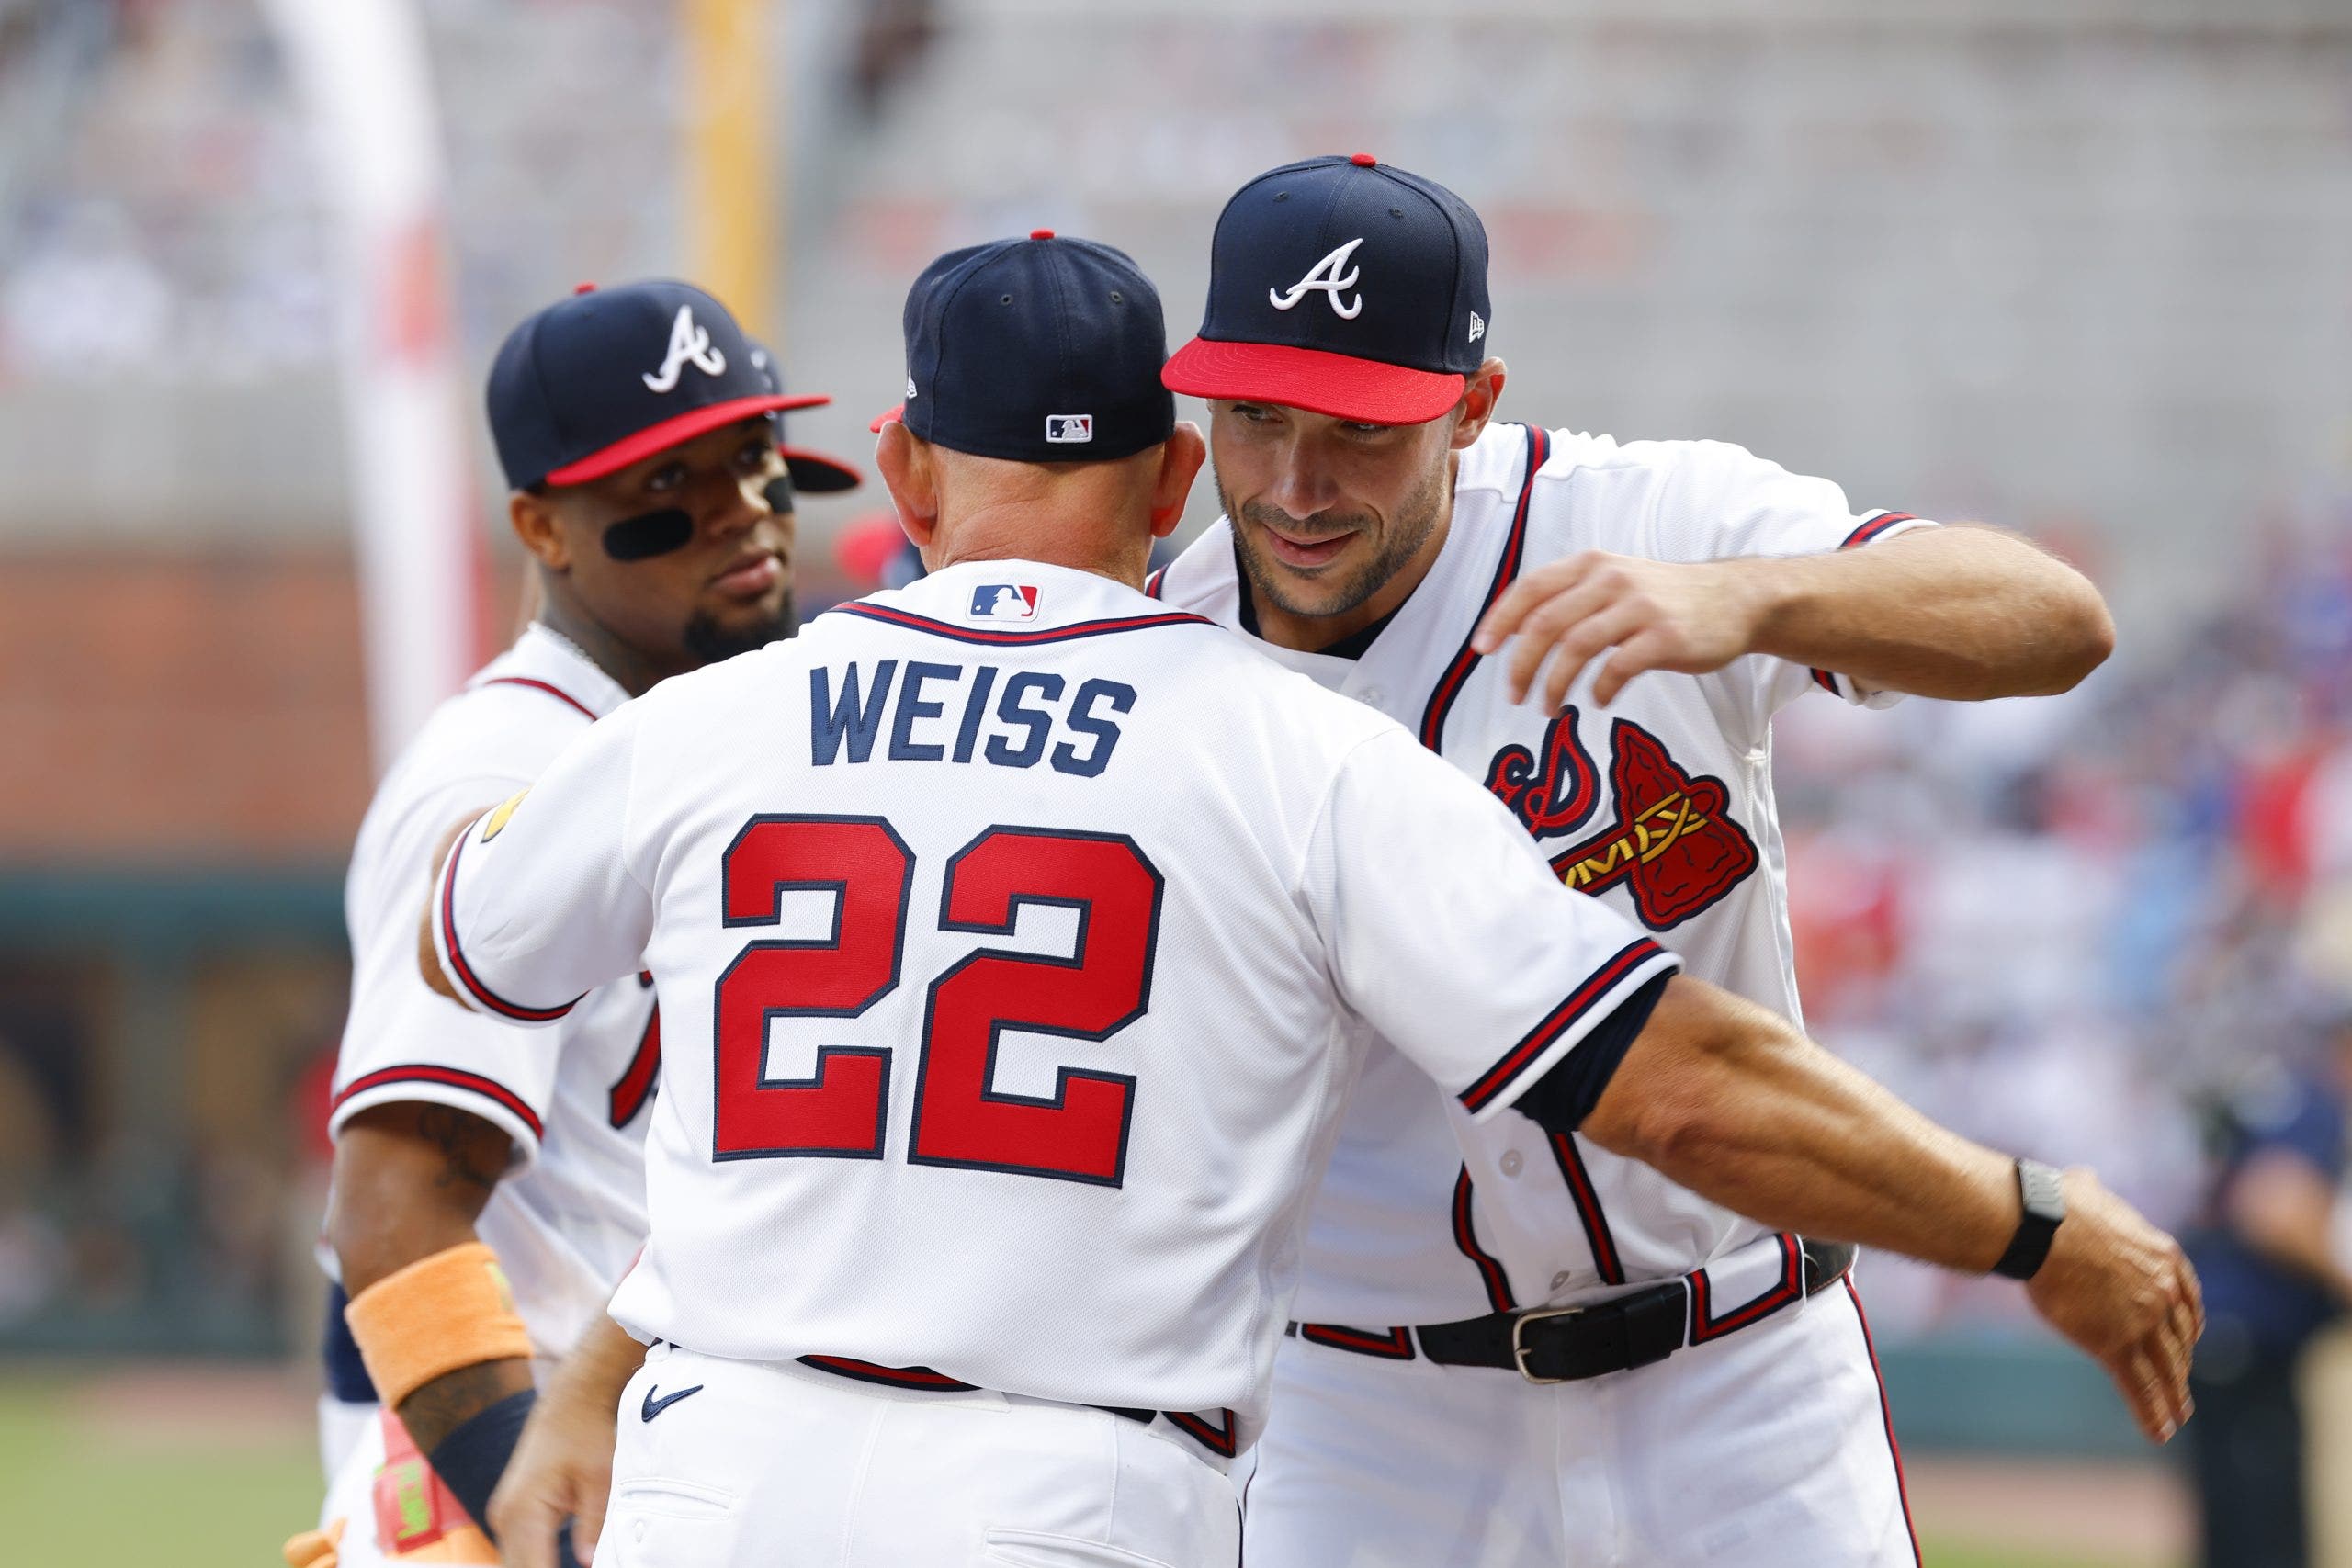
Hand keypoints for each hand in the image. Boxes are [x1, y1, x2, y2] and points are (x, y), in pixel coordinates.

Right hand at [487, 1364, 620, 1567]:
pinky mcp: (510, 1512)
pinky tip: (554, 1562)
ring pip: (513, 1562)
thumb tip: (588, 1562)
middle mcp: (504, 1516)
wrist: (570, 1402)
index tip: (582, 1567)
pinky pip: (516, 1549)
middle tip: (583, 1563)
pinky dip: (534, 1562)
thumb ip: (592, 1526)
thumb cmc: (586, 1434)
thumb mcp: (599, 1479)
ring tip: (578, 1559)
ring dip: (537, 1567)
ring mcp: (503, 1514)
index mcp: (523, 1511)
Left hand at [1471, 552, 1771, 708]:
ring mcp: (1639, 607)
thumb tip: (1518, 631)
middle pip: (1545, 624)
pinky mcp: (1665, 637)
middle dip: (1520, 665)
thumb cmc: (1665, 597)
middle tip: (1513, 696)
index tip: (1482, 651)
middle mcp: (1611, 581)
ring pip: (1575, 647)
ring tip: (1548, 708)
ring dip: (1553, 685)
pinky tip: (1595, 701)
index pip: (1531, 588)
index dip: (1501, 620)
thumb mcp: (1616, 581)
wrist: (1736, 599)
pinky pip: (1616, 668)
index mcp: (1592, 565)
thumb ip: (1572, 598)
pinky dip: (1597, 690)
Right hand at [2023, 1168, 2202, 1443]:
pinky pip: (2140, 1386)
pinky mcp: (2116, 1344)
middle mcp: (2162, 1292)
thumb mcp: (2088, 1192)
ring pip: (2165, 1368)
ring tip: (2178, 1418)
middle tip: (2183, 1386)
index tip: (2193, 1338)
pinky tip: (2160, 1433)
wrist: (2044, 1226)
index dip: (2190, 1323)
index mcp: (2163, 1257)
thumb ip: (2095, 1194)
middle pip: (2178, 1338)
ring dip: (2174, 1397)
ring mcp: (2143, 1321)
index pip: (2187, 1298)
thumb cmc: (2056, 1205)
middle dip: (2181, 1364)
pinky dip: (2152, 1412)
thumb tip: (2081, 1180)